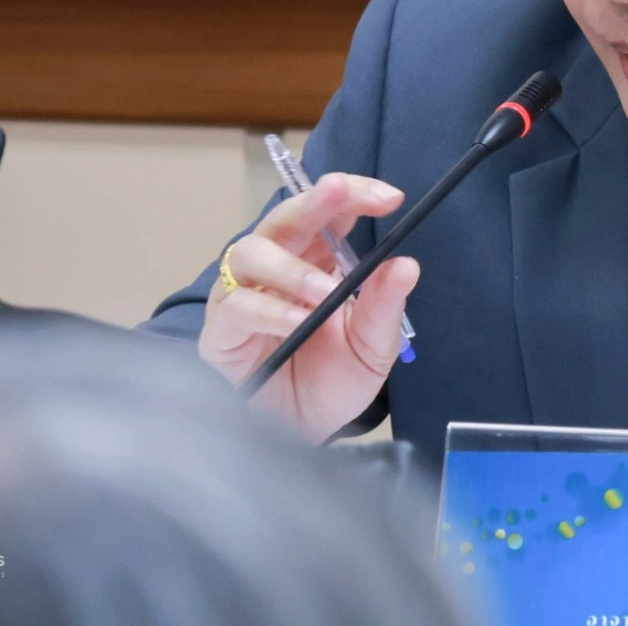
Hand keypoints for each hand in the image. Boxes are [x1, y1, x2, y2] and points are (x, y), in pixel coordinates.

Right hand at [198, 173, 417, 440]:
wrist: (303, 435)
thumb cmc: (333, 382)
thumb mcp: (372, 346)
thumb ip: (384, 307)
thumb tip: (406, 264)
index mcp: (317, 260)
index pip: (331, 211)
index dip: (353, 194)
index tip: (390, 196)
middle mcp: (276, 269)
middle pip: (285, 217)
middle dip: (313, 201)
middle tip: (340, 192)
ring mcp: (243, 296)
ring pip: (251, 252)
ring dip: (291, 267)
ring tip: (324, 292)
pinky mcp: (221, 334)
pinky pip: (237, 307)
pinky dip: (270, 311)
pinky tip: (297, 321)